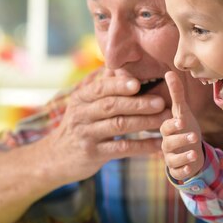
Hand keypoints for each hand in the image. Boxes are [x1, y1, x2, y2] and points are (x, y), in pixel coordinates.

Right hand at [45, 69, 171, 183]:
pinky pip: (121, 149)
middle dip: (138, 103)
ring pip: (118, 126)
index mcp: (81, 98)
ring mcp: (86, 135)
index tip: (137, 83)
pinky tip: (158, 145)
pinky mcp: (93, 154)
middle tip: (161, 102)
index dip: (119, 85)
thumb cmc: (78, 126)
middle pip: (111, 106)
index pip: (100, 88)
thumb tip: (121, 65)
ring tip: (165, 120)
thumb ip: (102, 88)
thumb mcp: (83, 105)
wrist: (56, 157)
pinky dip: (142, 147)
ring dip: (144, 123)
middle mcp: (81, 115)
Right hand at [160, 71, 203, 181]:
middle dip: (181, 140)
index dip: (173, 125)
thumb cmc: (185, 128)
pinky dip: (184, 171)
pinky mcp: (178, 170)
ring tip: (195, 153)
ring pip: (173, 159)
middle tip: (193, 136)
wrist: (190, 150)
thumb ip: (177, 94)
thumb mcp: (183, 112)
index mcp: (168, 130)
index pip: (166, 127)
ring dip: (184, 156)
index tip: (182, 122)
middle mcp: (167, 144)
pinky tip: (190, 168)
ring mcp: (172, 158)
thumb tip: (169, 72)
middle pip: (169, 143)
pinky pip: (178, 172)